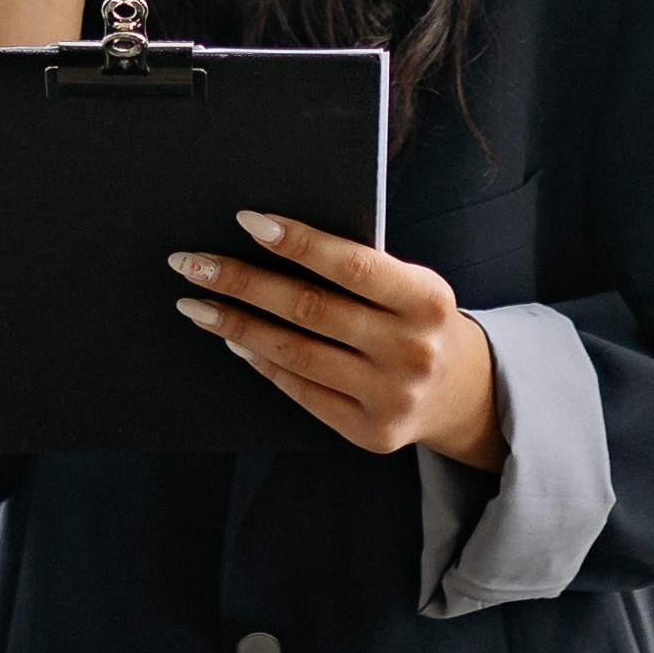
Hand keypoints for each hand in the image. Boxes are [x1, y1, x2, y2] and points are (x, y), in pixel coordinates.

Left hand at [169, 211, 506, 471]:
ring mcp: (390, 396)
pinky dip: (261, 361)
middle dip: (242, 282)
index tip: (246, 221)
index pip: (354, 266)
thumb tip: (272, 247)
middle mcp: (412, 350)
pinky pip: (300, 389)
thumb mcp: (412, 287)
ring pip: (295, 353)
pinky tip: (233, 340)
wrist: (463, 392)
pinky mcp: (369, 431)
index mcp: (429, 300)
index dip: (299, 242)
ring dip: (236, 325)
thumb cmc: (421, 322)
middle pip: (310, 310)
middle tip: (191, 262)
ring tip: (195, 303)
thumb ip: (363, 272)